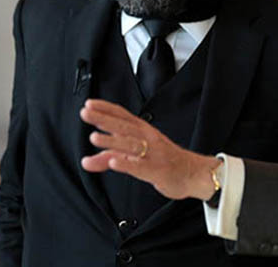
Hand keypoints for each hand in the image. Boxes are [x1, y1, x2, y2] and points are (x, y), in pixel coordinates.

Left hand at [80, 99, 220, 199]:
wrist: (192, 173)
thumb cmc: (163, 161)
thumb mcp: (134, 156)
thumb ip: (108, 157)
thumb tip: (85, 161)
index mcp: (143, 131)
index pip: (123, 116)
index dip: (106, 109)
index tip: (89, 104)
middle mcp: (148, 138)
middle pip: (124, 126)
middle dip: (104, 119)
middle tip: (86, 113)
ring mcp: (153, 154)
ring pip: (130, 145)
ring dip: (112, 141)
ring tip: (94, 137)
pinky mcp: (157, 170)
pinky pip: (141, 167)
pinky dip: (127, 164)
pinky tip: (115, 162)